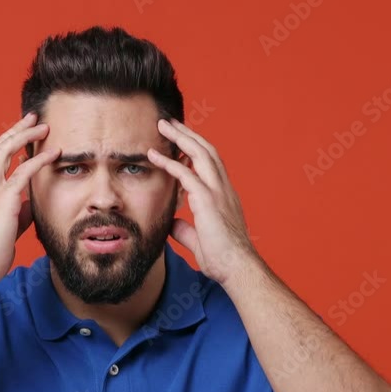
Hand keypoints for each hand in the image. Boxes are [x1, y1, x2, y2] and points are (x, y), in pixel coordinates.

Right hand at [0, 112, 60, 286]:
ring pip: (5, 152)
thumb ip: (18, 211)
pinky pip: (23, 172)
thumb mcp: (7, 227)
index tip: (21, 133)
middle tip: (33, 117)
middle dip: (15, 130)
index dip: (7, 143)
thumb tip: (32, 204)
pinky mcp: (3, 201)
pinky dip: (39, 160)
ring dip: (25, 136)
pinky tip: (55, 152)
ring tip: (44, 126)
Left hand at [146, 118, 257, 286]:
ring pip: (200, 153)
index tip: (181, 140)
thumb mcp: (200, 240)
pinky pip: (186, 174)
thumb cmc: (223, 259)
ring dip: (180, 137)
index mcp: (224, 195)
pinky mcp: (207, 200)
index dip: (196, 148)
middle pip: (207, 150)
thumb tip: (173, 223)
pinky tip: (153, 154)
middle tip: (170, 122)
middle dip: (188, 133)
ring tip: (163, 125)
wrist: (237, 269)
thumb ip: (186, 229)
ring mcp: (217, 192)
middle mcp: (223, 188)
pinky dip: (169, 162)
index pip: (211, 163)